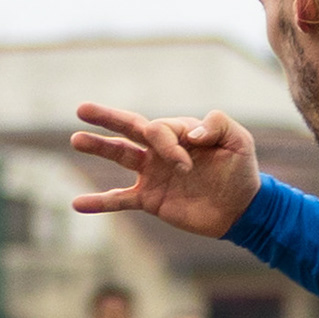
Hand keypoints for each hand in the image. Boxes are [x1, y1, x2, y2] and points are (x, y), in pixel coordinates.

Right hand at [70, 104, 262, 239]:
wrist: (241, 208)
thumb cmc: (241, 171)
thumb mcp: (239, 141)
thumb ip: (218, 125)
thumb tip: (192, 134)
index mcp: (179, 132)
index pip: (159, 130)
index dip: (169, 146)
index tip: (188, 165)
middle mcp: (161, 150)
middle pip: (129, 129)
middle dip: (107, 118)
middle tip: (82, 109)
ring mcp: (153, 174)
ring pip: (120, 156)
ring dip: (98, 148)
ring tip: (76, 140)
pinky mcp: (150, 199)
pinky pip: (120, 200)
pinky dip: (100, 202)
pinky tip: (78, 204)